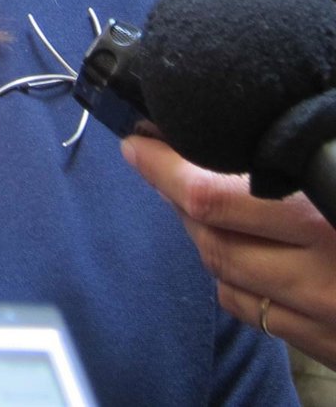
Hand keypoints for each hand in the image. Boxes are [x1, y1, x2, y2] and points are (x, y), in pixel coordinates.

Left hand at [123, 134, 335, 368]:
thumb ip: (319, 145)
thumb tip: (276, 109)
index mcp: (329, 220)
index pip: (210, 193)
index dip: (163, 164)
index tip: (139, 137)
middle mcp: (321, 275)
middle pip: (206, 235)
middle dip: (171, 193)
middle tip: (155, 156)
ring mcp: (324, 318)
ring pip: (221, 273)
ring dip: (196, 232)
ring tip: (188, 193)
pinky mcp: (330, 348)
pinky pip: (252, 310)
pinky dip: (228, 275)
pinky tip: (228, 245)